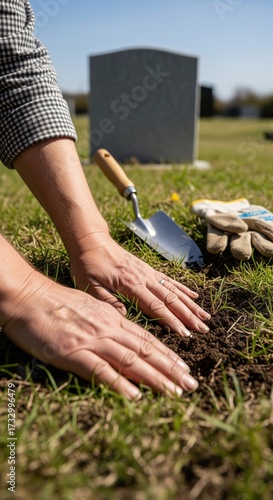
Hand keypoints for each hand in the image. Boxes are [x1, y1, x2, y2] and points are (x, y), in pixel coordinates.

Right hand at [3, 270, 197, 398]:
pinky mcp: (74, 353)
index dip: (168, 354)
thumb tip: (125, 331)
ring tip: (174, 392)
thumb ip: (109, 318)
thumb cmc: (56, 303)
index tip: (185, 368)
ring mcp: (92, 341)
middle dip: (171, 368)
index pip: (147, 338)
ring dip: (155, 377)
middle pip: (146, 349)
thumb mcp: (89, 305)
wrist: (30, 297)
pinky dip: (119, 383)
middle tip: (191, 384)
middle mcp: (108, 329)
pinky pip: (101, 370)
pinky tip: (134, 395)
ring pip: (131, 359)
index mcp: (112, 318)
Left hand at [69, 233, 210, 337]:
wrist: (91, 242)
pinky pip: (169, 280)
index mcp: (130, 285)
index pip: (156, 306)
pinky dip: (183, 289)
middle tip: (203, 329)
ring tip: (205, 317)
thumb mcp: (89, 286)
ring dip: (191, 305)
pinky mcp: (148, 269)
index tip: (185, 334)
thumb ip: (107, 301)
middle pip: (171, 300)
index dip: (172, 321)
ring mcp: (148, 273)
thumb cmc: (88, 265)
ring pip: (174, 291)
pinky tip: (195, 296)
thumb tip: (124, 317)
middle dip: (188, 316)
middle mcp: (144, 278)